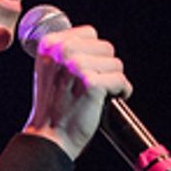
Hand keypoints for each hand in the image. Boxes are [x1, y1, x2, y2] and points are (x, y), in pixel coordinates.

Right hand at [24, 22, 130, 159]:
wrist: (49, 137)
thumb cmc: (52, 106)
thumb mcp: (49, 68)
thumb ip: (66, 51)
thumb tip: (93, 43)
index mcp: (50, 44)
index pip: (89, 33)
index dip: (93, 54)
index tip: (87, 71)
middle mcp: (62, 51)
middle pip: (105, 47)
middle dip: (104, 67)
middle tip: (92, 86)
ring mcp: (77, 66)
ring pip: (116, 64)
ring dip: (112, 81)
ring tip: (97, 95)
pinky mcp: (92, 83)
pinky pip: (121, 80)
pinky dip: (121, 92)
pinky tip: (109, 100)